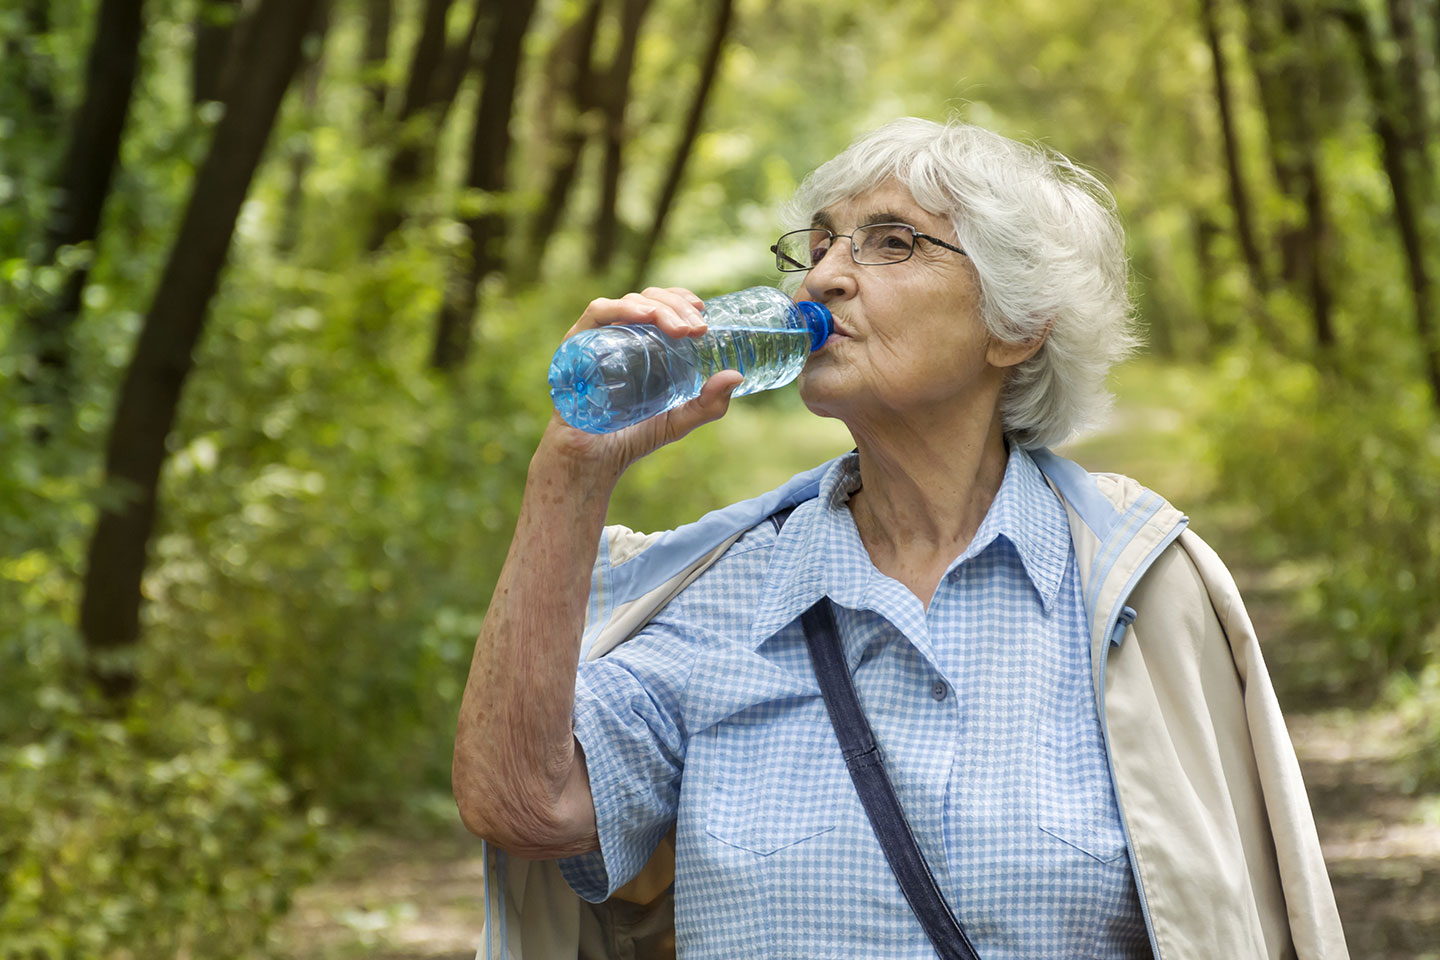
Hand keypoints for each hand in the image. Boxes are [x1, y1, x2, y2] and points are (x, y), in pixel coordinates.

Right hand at [540, 287, 743, 478]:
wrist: (592, 461)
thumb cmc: (632, 436)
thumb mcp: (679, 419)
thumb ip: (708, 404)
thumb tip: (737, 376)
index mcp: (640, 342)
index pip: (660, 303)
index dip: (681, 299)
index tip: (702, 310)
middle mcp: (618, 334)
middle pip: (647, 299)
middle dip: (676, 306)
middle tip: (697, 329)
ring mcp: (596, 337)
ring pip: (627, 302)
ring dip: (657, 307)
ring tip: (680, 329)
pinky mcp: (575, 344)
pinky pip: (596, 314)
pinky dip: (621, 309)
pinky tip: (643, 316)